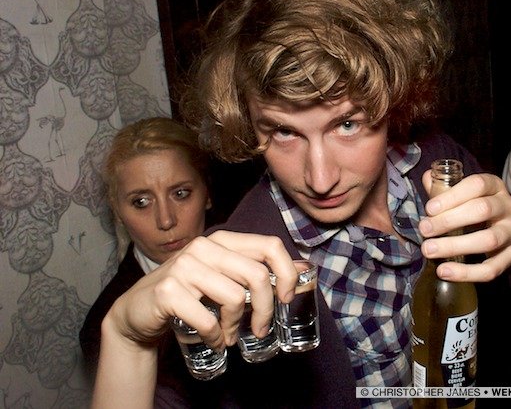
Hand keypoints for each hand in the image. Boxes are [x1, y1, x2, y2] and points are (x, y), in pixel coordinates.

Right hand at [105, 231, 297, 351]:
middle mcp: (204, 247)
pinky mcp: (168, 291)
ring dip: (236, 325)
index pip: (270, 245)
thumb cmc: (188, 293)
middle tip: (261, 328)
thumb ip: (257, 270)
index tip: (287, 298)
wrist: (138, 311)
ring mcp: (184, 266)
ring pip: (234, 298)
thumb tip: (303, 268)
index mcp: (222, 240)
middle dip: (266, 309)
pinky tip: (214, 340)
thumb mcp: (224, 276)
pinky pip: (208, 319)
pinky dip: (216, 336)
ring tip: (230, 335)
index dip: (287, 272)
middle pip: (257, 275)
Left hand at [418, 171, 510, 282]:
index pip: (477, 185)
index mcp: (495, 187)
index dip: (452, 196)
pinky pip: (492, 268)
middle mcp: (508, 207)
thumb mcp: (466, 195)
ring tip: (429, 250)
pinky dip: (467, 272)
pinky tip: (445, 271)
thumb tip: (426, 177)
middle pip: (482, 210)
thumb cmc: (480, 210)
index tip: (429, 209)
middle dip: (449, 221)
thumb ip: (445, 188)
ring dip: (455, 246)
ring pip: (488, 240)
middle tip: (424, 230)